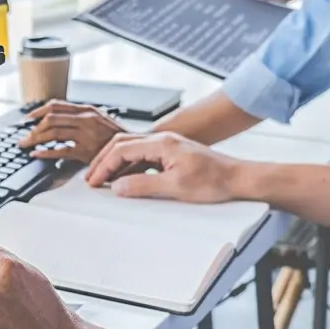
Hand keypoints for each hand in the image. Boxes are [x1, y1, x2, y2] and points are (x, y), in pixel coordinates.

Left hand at [19, 101, 125, 162]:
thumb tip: (54, 117)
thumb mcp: (98, 119)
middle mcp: (85, 119)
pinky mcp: (87, 151)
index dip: (37, 111)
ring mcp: (86, 135)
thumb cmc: (114, 136)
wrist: (134, 148)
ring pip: (53, 133)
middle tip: (23, 135)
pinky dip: (45, 153)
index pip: (56, 105)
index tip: (27, 118)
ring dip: (35, 139)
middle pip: (51, 119)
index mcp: (86, 110)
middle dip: (33, 128)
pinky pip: (60, 151)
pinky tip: (37, 154)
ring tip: (26, 144)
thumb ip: (79, 116)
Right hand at [85, 132, 240, 202]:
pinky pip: (142, 156)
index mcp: (162, 143)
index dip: (104, 166)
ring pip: (131, 149)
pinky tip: (125, 179)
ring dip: (115, 163)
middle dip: (104, 161)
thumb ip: (143, 186)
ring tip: (103, 180)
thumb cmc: (214, 181)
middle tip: (92, 178)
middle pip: (122, 144)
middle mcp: (162, 140)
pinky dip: (128, 166)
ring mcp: (167, 146)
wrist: (237, 179)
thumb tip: (119, 187)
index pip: (122, 150)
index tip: (94, 181)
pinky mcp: (171, 154)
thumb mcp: (175, 187)